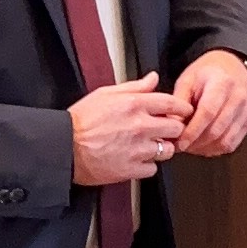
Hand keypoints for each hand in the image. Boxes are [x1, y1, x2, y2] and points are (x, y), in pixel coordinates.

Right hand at [71, 72, 188, 189]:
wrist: (63, 148)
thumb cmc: (80, 121)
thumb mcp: (105, 94)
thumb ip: (134, 87)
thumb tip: (153, 78)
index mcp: (134, 105)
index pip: (172, 104)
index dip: (182, 108)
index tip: (183, 112)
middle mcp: (140, 126)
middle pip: (176, 128)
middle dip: (173, 129)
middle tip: (165, 130)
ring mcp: (137, 149)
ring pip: (168, 150)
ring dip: (162, 148)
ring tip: (149, 146)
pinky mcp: (131, 169)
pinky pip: (153, 168)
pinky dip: (147, 165)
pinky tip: (137, 159)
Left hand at [170, 49, 246, 159]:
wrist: (232, 69)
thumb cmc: (206, 74)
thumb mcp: (187, 80)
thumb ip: (178, 101)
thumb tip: (171, 126)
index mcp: (222, 82)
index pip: (208, 112)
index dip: (193, 131)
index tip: (179, 142)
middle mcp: (238, 97)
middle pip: (216, 130)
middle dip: (195, 143)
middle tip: (179, 147)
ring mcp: (246, 111)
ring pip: (225, 141)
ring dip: (204, 149)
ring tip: (189, 146)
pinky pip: (231, 144)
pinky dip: (215, 150)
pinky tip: (202, 146)